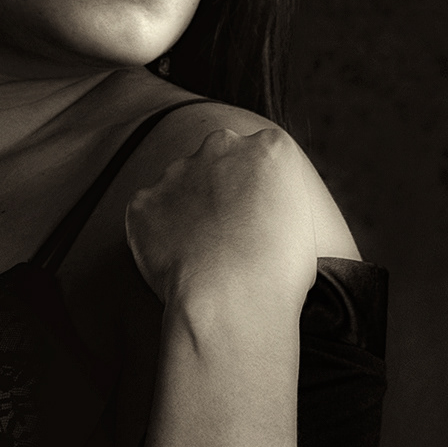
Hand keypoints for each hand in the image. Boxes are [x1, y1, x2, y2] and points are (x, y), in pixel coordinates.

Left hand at [125, 126, 319, 317]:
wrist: (230, 300)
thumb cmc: (279, 274)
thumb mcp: (304, 228)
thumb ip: (279, 205)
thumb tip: (264, 219)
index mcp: (270, 147)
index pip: (262, 155)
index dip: (256, 188)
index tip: (254, 215)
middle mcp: (221, 146)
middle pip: (217, 158)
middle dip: (217, 186)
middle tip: (223, 231)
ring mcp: (177, 172)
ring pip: (178, 185)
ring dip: (185, 211)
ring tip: (198, 254)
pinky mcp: (143, 202)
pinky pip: (147, 215)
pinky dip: (155, 235)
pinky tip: (172, 263)